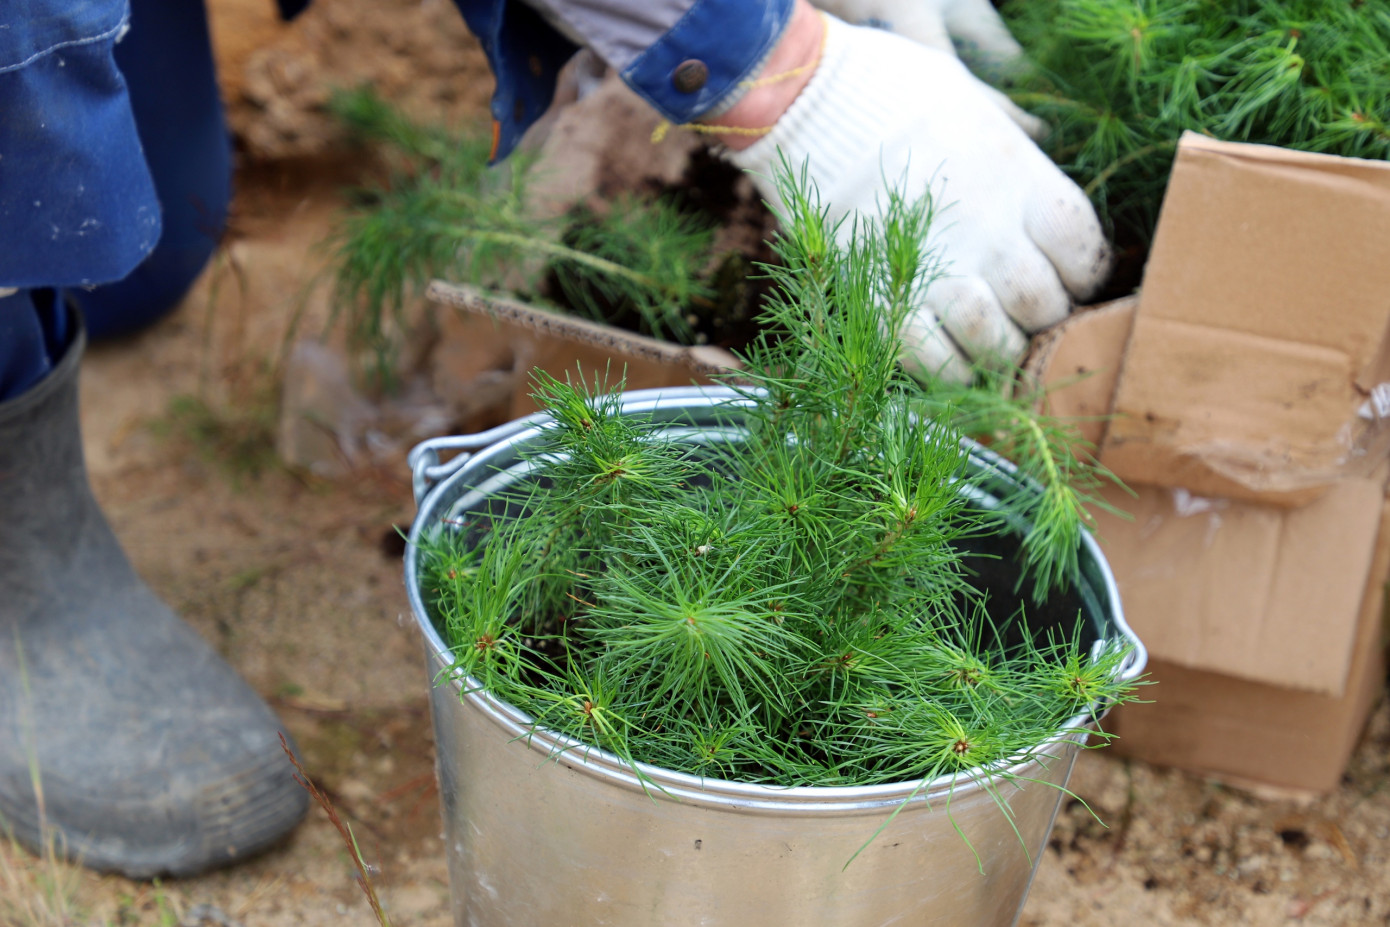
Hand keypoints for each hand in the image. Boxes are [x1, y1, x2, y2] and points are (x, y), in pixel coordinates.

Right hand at [716, 11, 1109, 380]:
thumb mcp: (980, 105)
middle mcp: (993, 233)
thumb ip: (1014, 146)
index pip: (1084, 255)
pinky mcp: (886, 302)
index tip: (1062, 278)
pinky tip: (944, 359)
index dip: (1079, 277)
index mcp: (1023, 183)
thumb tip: (1038, 151)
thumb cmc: (895, 95)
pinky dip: (947, 372)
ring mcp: (941, 272)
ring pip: (997, 343)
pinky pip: (936, 364)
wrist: (816, 106)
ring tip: (982, 340)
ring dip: (995, 351)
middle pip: (1045, 306)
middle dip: (1036, 318)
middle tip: (1014, 311)